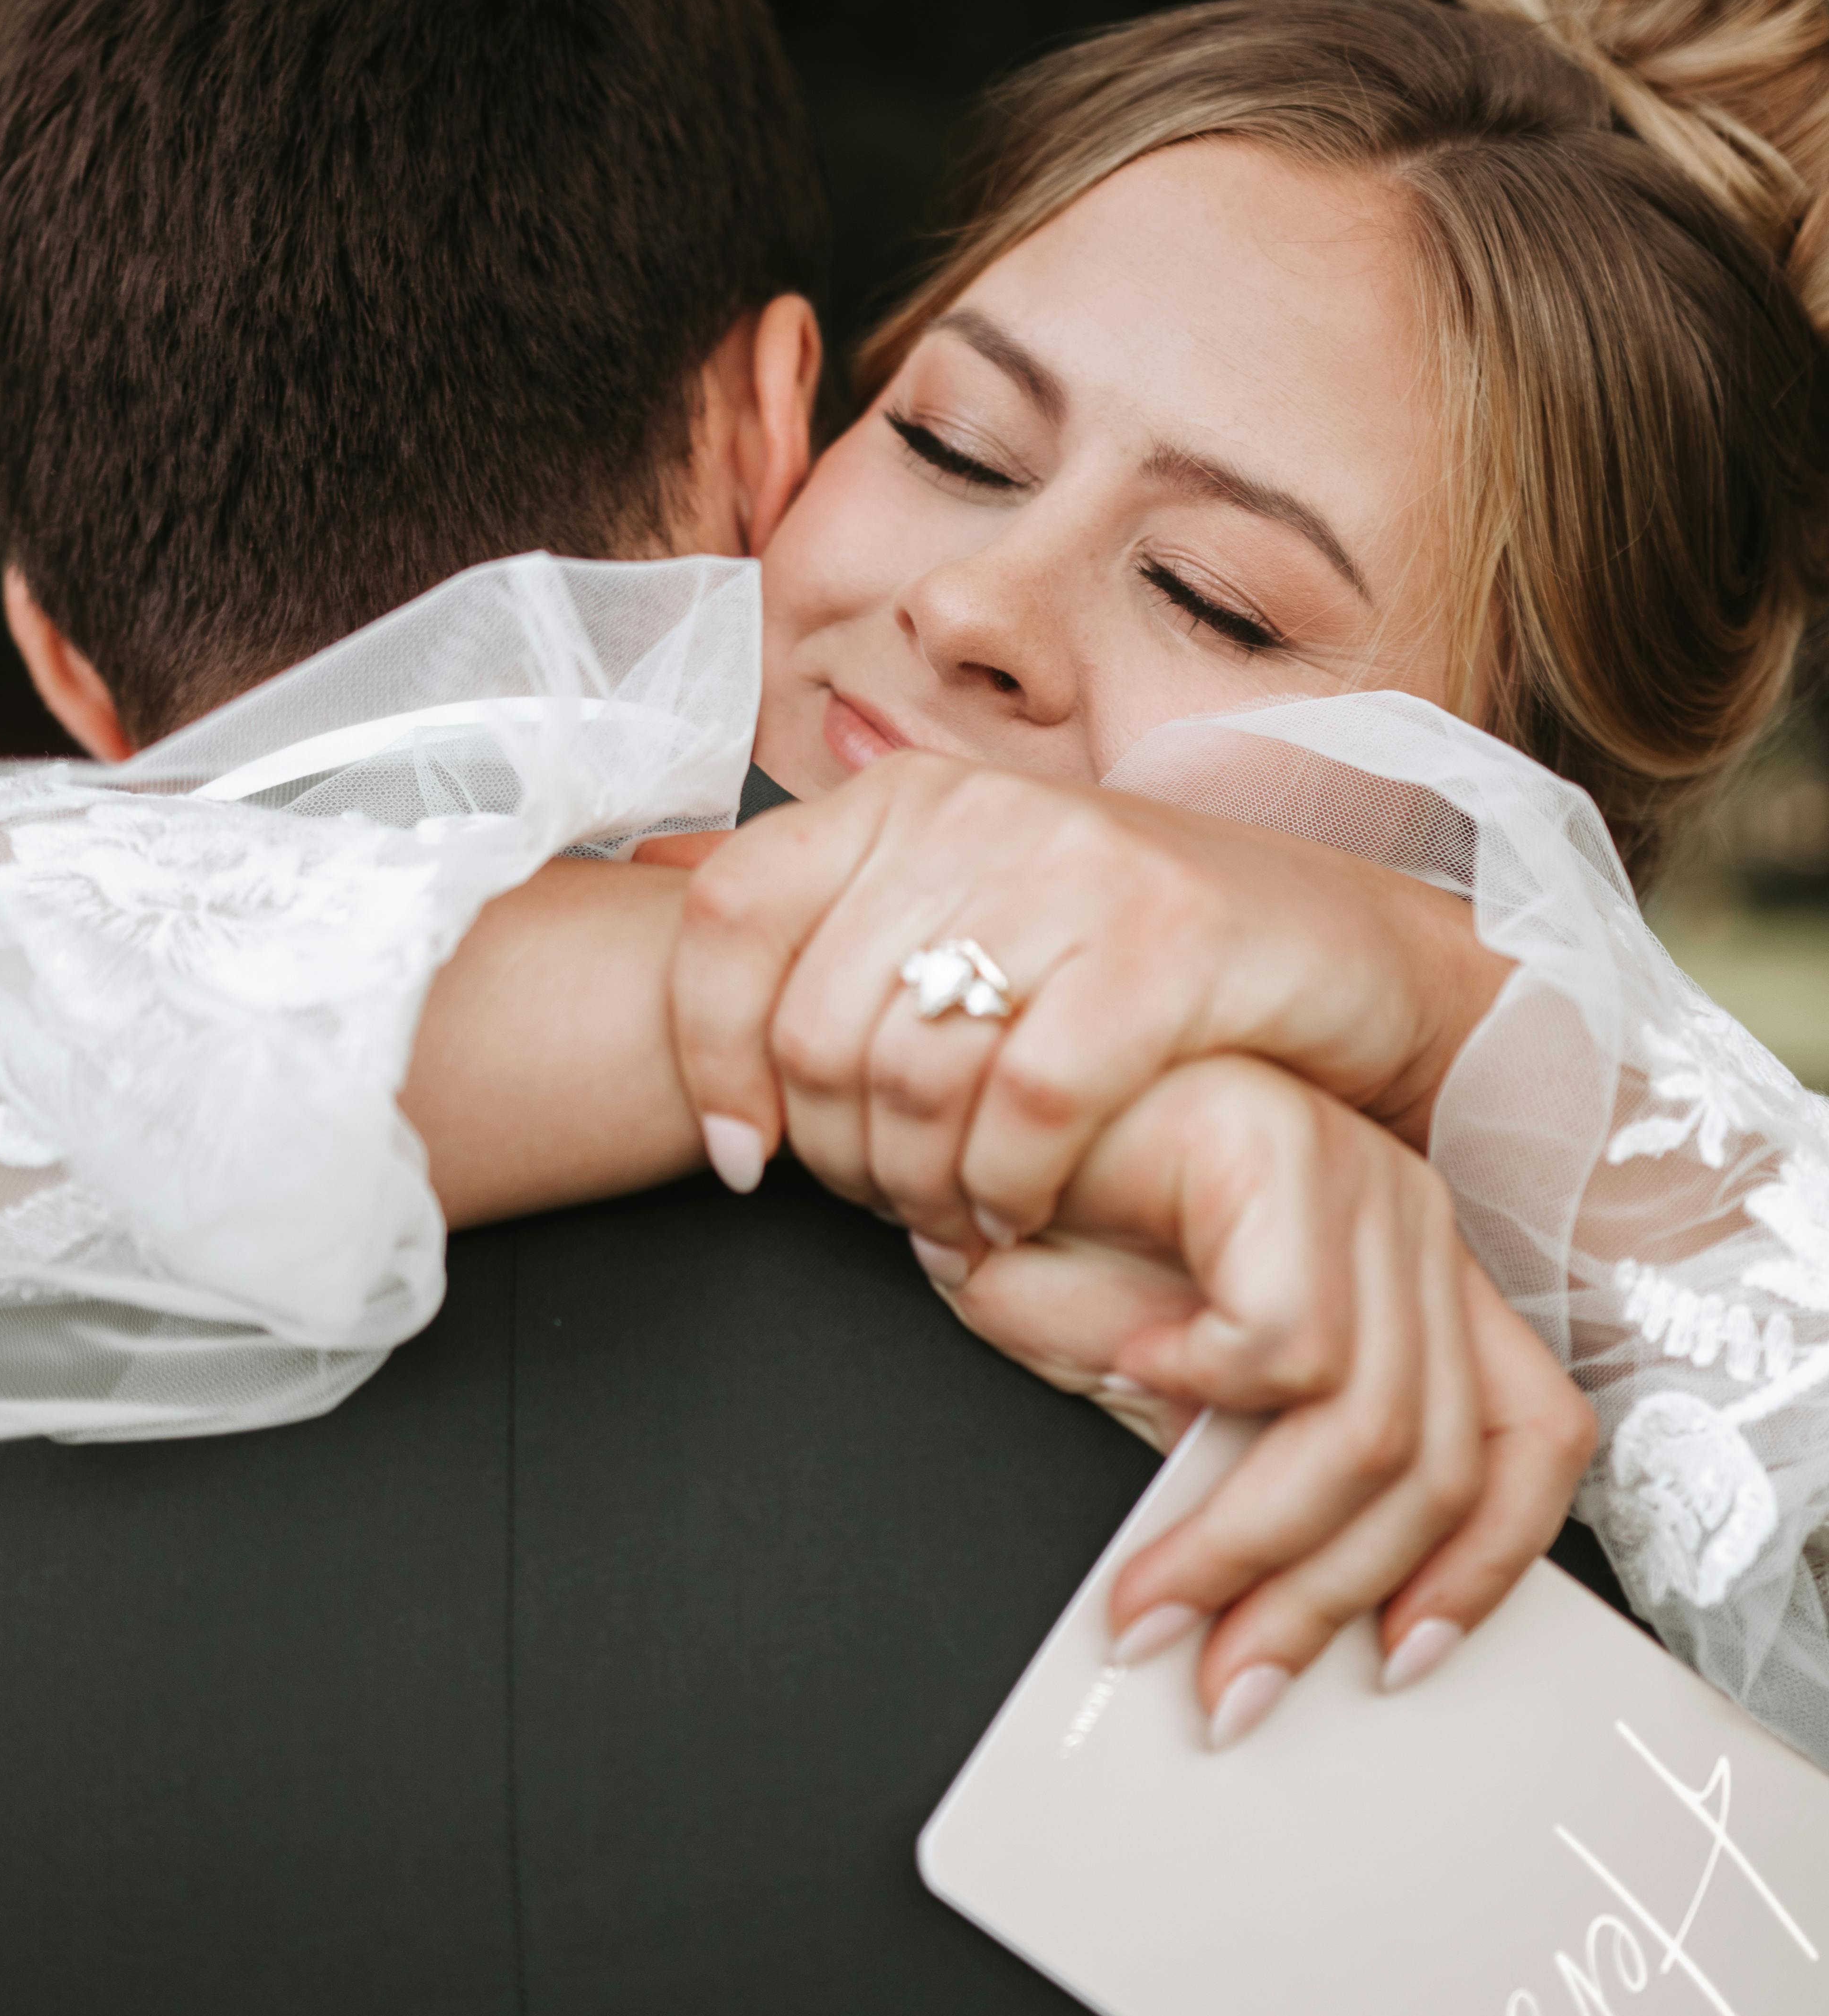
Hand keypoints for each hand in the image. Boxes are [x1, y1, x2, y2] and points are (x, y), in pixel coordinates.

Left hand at [672, 752, 1505, 1245]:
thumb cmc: (1133, 957)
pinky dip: (1006, 1187)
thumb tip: (671, 932)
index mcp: (905, 796)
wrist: (1344, 950)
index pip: (731, 915)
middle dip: (839, 1156)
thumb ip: (841, 924)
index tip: (747, 1155)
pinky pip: (1027, 1106)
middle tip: (890, 1206)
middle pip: (817, 1025)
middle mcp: (976, 808)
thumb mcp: (974, 912)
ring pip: (914, 1075)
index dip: (710, 1053)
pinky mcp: (1167, 945)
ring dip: (920, 1189)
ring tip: (956, 1219)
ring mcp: (1076, 867)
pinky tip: (1020, 1210)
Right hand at [919, 1056, 1594, 1741]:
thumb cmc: (1052, 1231)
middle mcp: (1412, 1224)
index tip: (1397, 1663)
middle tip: (1228, 1684)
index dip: (1486, 1569)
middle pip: (1445, 1462)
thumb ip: (1246, 1468)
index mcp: (1411, 1277)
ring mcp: (1360, 1180)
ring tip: (1151, 1603)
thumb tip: (1279, 1610)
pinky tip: (1130, 1367)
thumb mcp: (1165, 1385)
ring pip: (1371, 1429)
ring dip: (1247, 1548)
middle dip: (1324, 1601)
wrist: (962, 1114)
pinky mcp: (1285, 1151)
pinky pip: (1287, 1339)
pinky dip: (1201, 1384)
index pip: (1533, 1437)